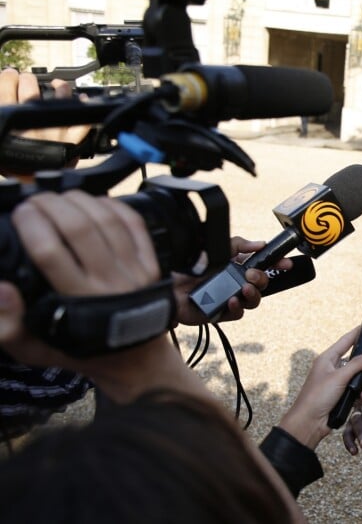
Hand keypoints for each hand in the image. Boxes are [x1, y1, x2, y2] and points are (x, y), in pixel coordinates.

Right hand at [0, 68, 89, 178]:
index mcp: (10, 123)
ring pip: (58, 99)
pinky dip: (84, 109)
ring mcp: (54, 132)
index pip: (5, 88)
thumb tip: (5, 100)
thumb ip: (2, 120)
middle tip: (27, 80)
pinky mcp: (71, 143)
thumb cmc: (14, 165)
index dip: (7, 78)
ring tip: (56, 85)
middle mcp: (31, 125)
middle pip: (29, 89)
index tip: (9, 75)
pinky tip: (82, 99)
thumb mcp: (1, 146)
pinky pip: (83, 123)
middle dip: (27, 80)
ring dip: (57, 87)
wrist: (32, 188)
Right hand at [0, 190, 160, 370]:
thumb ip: (8, 326)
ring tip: (60, 198)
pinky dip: (114, 206)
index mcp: (79, 302)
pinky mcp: (151, 265)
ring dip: (80, 200)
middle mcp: (109, 283)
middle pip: (79, 228)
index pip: (50, 252)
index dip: (31, 224)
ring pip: (107, 221)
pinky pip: (134, 225)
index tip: (20, 213)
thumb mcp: (36, 350)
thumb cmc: (83, 350)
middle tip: (36, 200)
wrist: (136, 359)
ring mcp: (134, 272)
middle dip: (52, 205)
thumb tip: (1, 288)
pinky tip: (96, 202)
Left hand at [172, 236, 292, 325]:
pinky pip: (238, 313)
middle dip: (262, 278)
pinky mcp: (222, 313)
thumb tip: (260, 244)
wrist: (169, 285)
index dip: (277, 264)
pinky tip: (231, 300)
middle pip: (263, 284)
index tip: (285, 263)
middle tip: (251, 274)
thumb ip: (239, 244)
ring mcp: (230, 298)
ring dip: (254, 294)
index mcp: (237, 266)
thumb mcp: (217, 248)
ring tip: (245, 288)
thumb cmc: (190, 267)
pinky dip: (237, 307)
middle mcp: (236, 282)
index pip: (263, 265)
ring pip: (254, 301)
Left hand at [277, 327, 361, 449]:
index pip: (347, 340)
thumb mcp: (338, 377)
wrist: (309, 423)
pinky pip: (358, 390)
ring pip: (360, 375)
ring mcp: (339, 382)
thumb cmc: (318, 396)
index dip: (359, 332)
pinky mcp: (343, 396)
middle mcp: (334, 367)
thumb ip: (357, 364)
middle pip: (358, 357)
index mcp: (328, 358)